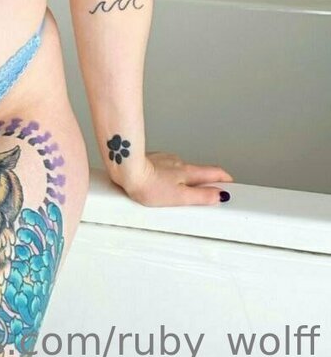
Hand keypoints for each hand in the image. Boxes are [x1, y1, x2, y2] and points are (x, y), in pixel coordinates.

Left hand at [117, 151, 233, 206]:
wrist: (125, 170)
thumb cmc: (148, 185)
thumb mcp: (180, 197)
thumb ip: (201, 196)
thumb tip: (219, 195)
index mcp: (188, 172)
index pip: (214, 172)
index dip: (224, 178)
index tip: (230, 183)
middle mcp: (178, 162)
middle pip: (199, 170)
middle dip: (206, 179)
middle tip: (211, 189)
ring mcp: (164, 159)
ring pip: (181, 168)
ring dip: (186, 177)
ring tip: (184, 190)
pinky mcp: (152, 159)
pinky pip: (166, 167)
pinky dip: (169, 174)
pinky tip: (162, 182)